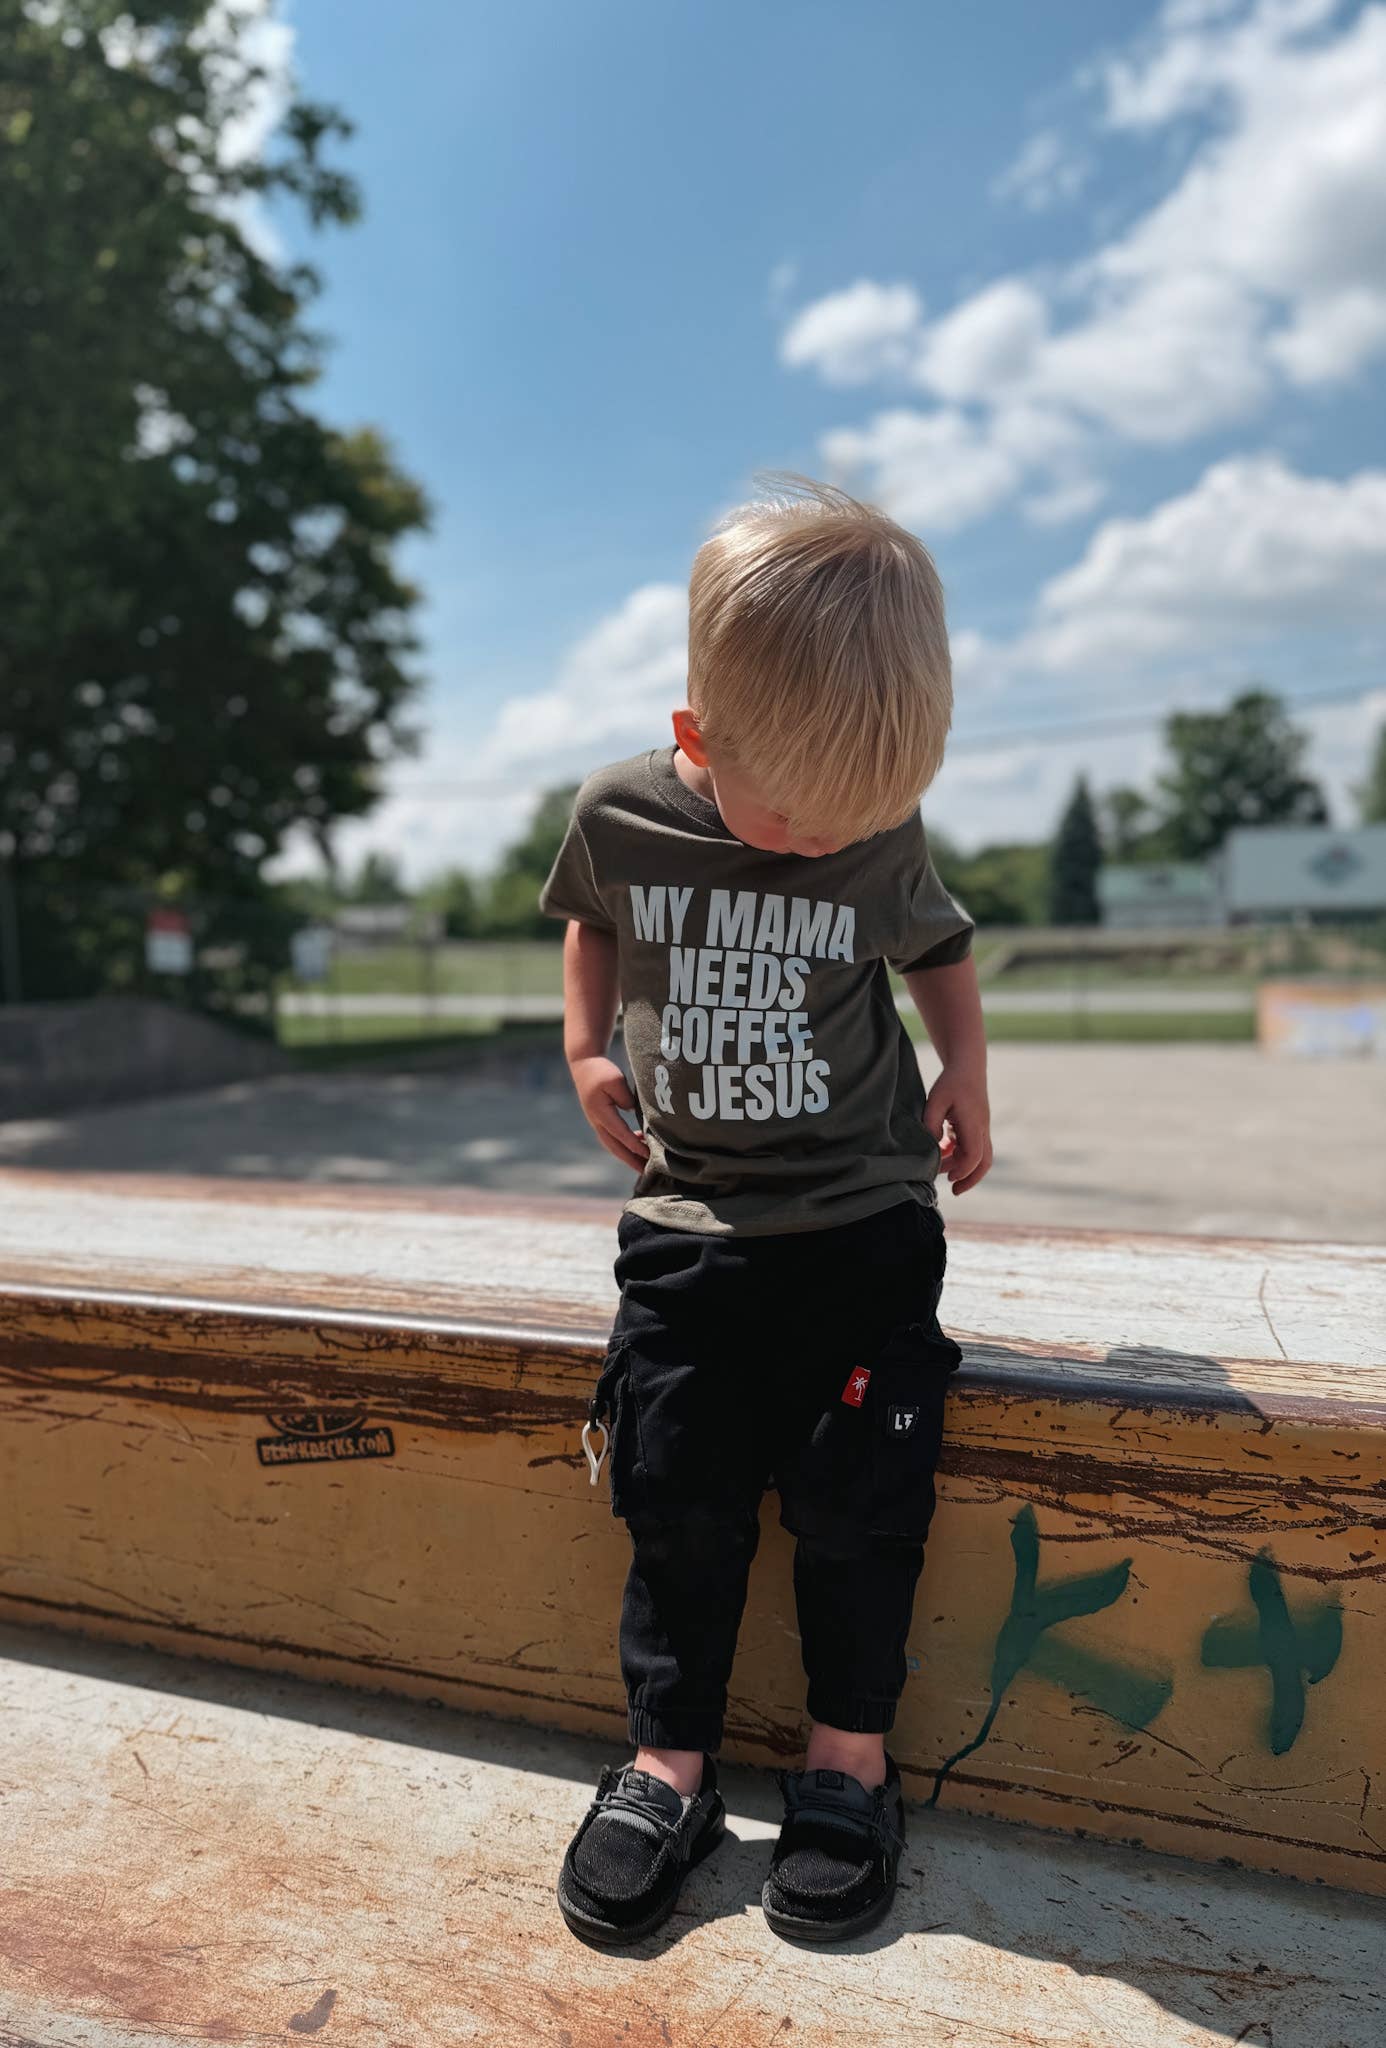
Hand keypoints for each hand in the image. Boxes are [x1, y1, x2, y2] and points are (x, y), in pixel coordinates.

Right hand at [570, 1054, 650, 1172]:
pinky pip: (613, 1138)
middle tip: (647, 1171)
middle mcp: (597, 1121)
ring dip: (628, 1155)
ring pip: (613, 1145)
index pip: (620, 1134)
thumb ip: (626, 1098)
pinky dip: (625, 1145)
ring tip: (644, 1163)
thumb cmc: (601, 1071)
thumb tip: (635, 1113)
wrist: (584, 1065)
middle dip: (631, 1160)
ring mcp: (597, 1122)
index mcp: (600, 1113)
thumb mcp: (615, 1080)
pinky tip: (639, 1142)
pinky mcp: (600, 1120)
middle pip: (615, 1147)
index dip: (634, 1145)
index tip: (648, 1154)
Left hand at [923, 1061, 991, 1195]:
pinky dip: (960, 1154)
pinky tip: (943, 1152)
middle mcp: (982, 1128)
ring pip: (981, 1156)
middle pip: (985, 1161)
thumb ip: (931, 1123)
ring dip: (963, 1167)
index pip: (974, 1155)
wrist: (968, 1066)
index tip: (948, 1178)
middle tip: (954, 1190)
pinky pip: (973, 1147)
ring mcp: (982, 1128)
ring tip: (941, 1172)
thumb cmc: (950, 1083)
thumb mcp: (935, 1101)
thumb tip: (932, 1148)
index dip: (963, 1170)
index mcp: (974, 1123)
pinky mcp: (978, 1126)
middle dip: (971, 1179)